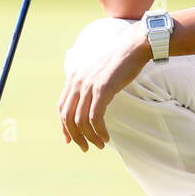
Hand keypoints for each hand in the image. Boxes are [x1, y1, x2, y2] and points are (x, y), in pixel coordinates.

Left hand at [57, 21, 151, 151]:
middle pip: (67, 117)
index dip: (64, 127)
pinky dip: (99, 131)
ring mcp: (88, 86)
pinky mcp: (102, 89)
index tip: (70, 140)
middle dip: (75, 136)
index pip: (61, 108)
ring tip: (99, 145)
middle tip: (85, 148)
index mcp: (73, 78)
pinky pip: (95, 118)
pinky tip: (106, 137)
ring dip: (89, 137)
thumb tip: (87, 103)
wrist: (132, 47)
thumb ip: (88, 85)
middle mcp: (77, 82)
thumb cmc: (118, 61)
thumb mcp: (96, 73)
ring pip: (81, 120)